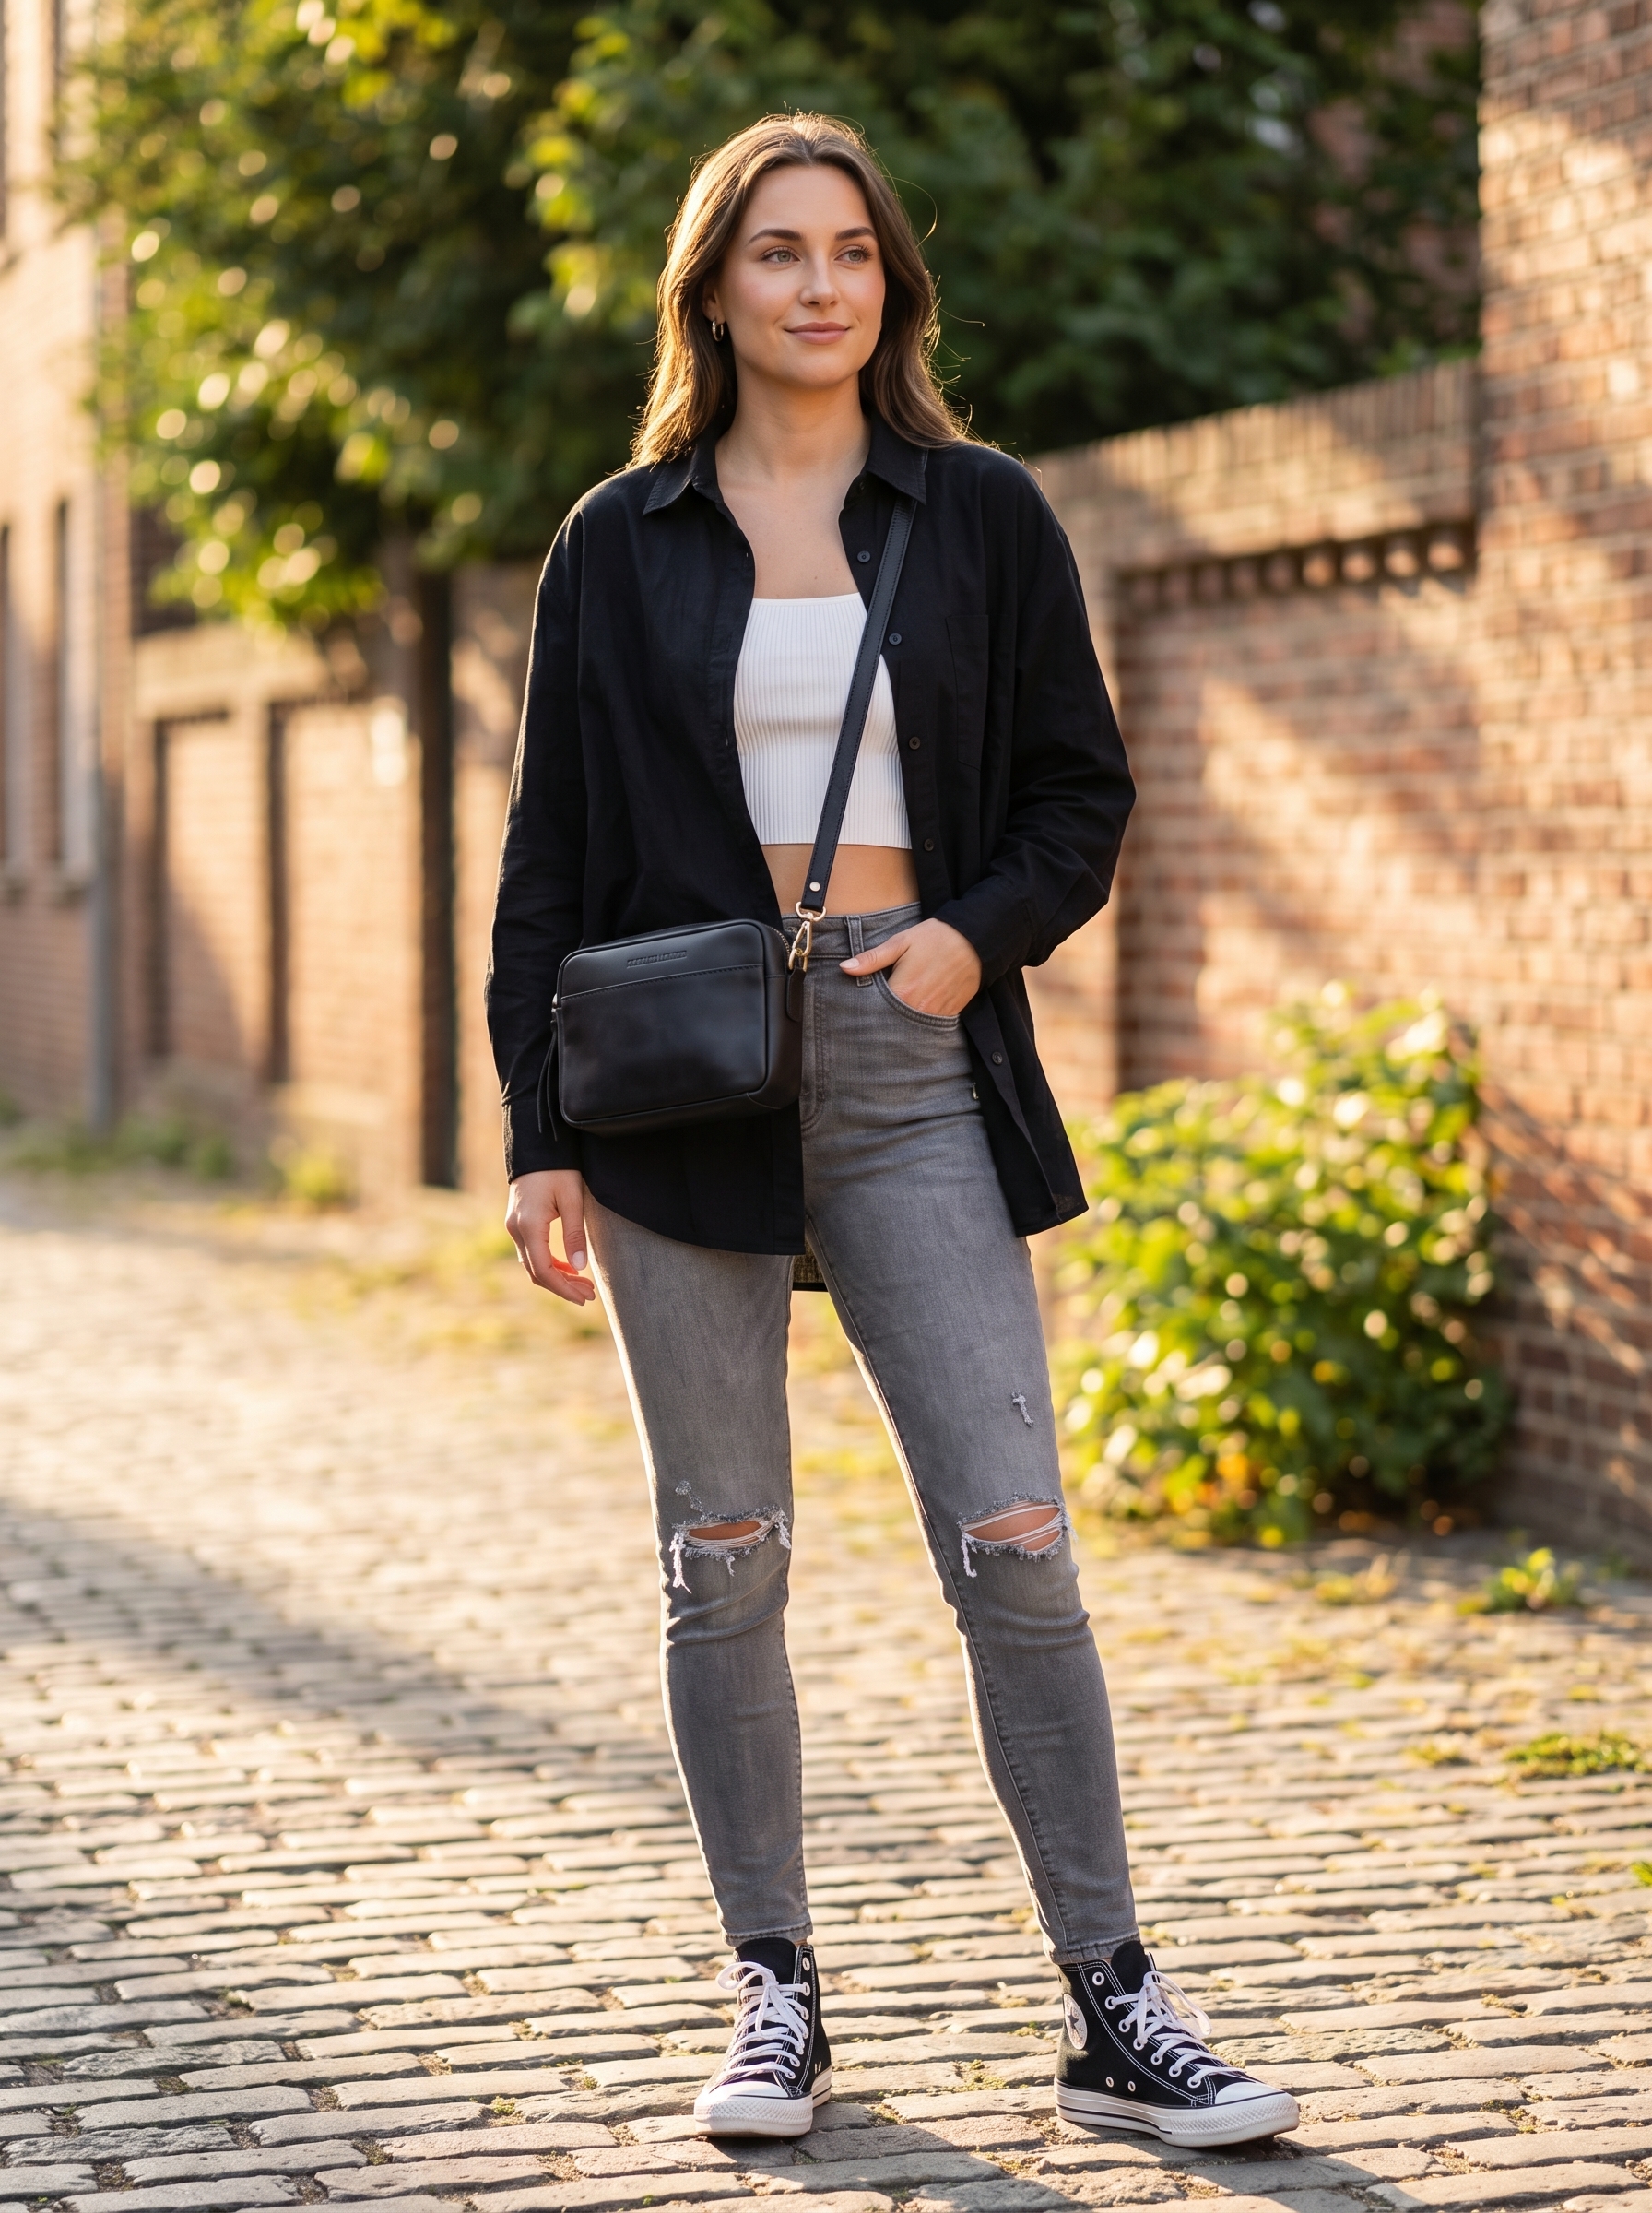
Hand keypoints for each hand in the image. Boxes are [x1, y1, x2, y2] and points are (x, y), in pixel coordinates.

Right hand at [505, 1169, 596, 1305]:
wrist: (537, 1146)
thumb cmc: (558, 1169)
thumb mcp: (572, 1200)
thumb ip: (575, 1234)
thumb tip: (579, 1268)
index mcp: (529, 1226)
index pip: (544, 1270)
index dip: (564, 1288)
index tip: (585, 1296)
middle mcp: (516, 1230)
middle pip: (537, 1272)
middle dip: (563, 1287)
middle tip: (589, 1294)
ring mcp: (514, 1227)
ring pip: (533, 1264)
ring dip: (557, 1277)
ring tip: (583, 1284)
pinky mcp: (518, 1223)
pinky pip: (531, 1252)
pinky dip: (549, 1263)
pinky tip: (568, 1267)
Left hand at [839, 917, 981, 1016]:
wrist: (975, 940)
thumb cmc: (935, 938)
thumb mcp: (900, 942)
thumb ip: (872, 959)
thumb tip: (844, 968)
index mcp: (902, 992)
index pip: (875, 1012)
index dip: (865, 1011)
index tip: (857, 1012)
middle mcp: (919, 1008)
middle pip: (892, 1024)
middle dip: (883, 1021)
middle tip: (871, 1019)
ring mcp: (936, 1014)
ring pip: (911, 1027)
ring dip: (902, 1023)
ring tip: (895, 1016)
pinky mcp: (950, 1014)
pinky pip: (930, 1025)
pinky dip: (920, 1022)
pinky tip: (914, 1013)